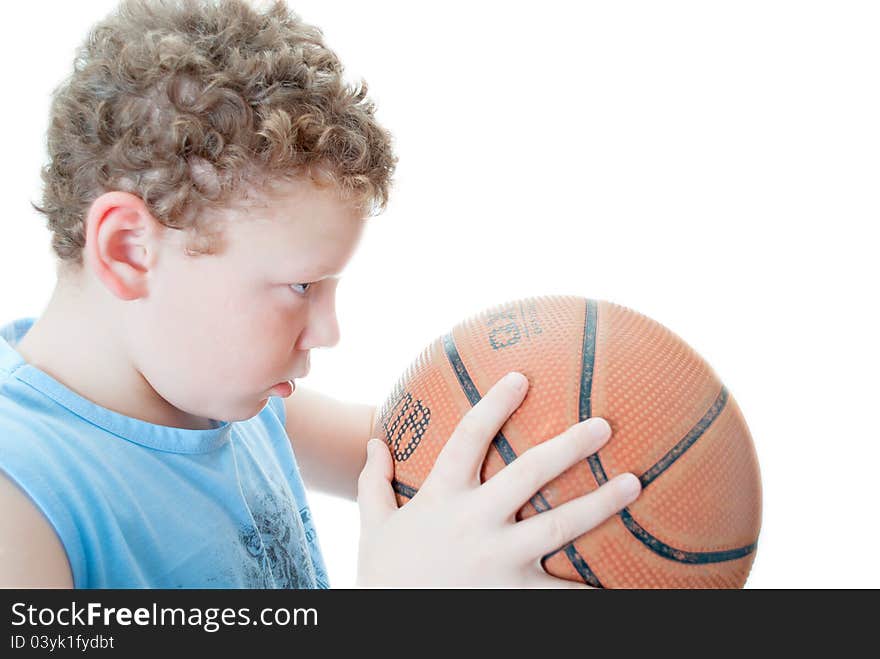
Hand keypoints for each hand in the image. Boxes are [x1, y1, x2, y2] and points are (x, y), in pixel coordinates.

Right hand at [356, 371, 641, 586]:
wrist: (390, 628)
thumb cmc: (384, 576)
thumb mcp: (372, 526)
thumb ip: (371, 483)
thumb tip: (374, 442)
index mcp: (441, 497)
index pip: (468, 437)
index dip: (494, 404)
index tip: (521, 376)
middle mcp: (474, 522)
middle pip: (528, 473)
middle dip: (568, 445)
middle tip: (604, 425)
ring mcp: (498, 559)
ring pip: (558, 525)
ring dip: (600, 503)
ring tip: (634, 483)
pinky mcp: (514, 595)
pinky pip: (560, 592)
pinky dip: (591, 587)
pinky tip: (625, 578)